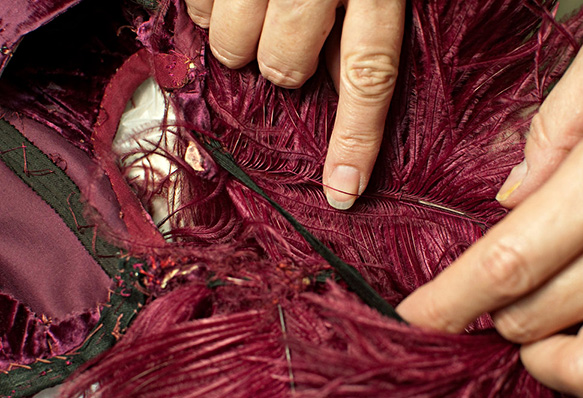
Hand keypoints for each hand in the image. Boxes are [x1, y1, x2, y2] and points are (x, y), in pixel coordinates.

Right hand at [185, 0, 404, 208]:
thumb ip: (358, 31)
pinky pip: (196, 12)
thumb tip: (339, 96)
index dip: (355, 139)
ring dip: (240, 43)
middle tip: (286, 42)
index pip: (368, 76)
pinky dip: (209, 13)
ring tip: (256, 15)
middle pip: (283, 68)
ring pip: (232, 47)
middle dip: (282, 68)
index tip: (343, 191)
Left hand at [397, 23, 582, 396]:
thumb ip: (567, 119)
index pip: (512, 258)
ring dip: (544, 350)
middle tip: (476, 296)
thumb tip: (515, 191)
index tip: (415, 316)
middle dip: (490, 313)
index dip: (452, 299)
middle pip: (541, 311)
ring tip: (528, 320)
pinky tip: (579, 325)